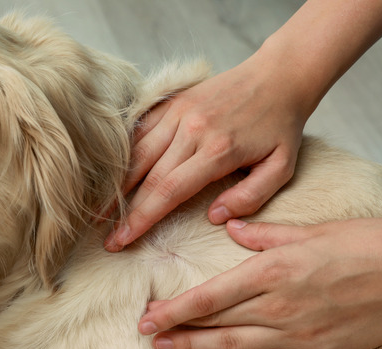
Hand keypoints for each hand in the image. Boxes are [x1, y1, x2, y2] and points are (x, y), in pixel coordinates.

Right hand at [104, 52, 308, 251]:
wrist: (279, 76)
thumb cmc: (281, 126)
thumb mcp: (282, 167)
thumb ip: (251, 197)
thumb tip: (215, 217)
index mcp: (218, 150)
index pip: (169, 191)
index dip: (142, 219)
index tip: (122, 240)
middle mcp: (192, 130)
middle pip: (147, 177)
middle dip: (124, 212)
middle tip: (107, 239)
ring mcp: (179, 113)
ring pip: (137, 154)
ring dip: (117, 185)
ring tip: (99, 211)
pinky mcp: (173, 102)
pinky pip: (141, 131)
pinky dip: (125, 155)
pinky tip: (114, 176)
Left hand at [138, 218, 381, 348]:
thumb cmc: (366, 244)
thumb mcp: (309, 230)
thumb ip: (263, 234)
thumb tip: (230, 227)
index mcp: (273, 271)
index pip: (209, 296)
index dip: (174, 309)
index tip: (146, 316)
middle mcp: (278, 307)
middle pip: (215, 322)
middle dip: (177, 328)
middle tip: (147, 333)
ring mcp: (296, 335)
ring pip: (233, 346)